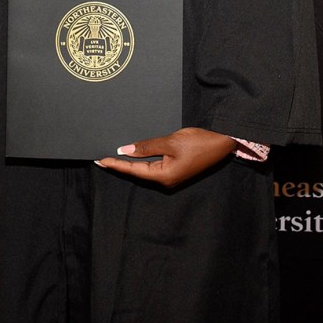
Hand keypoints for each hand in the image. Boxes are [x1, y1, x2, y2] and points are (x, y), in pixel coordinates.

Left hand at [96, 127, 235, 187]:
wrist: (222, 143)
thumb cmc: (198, 142)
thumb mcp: (170, 142)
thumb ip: (147, 147)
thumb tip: (125, 150)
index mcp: (163, 176)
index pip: (133, 170)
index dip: (116, 165)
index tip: (100, 160)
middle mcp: (165, 180)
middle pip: (137, 172)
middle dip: (120, 165)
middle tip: (101, 158)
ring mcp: (171, 177)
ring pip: (145, 170)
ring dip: (130, 163)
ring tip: (113, 157)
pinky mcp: (175, 170)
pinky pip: (153, 167)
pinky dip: (142, 161)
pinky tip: (134, 155)